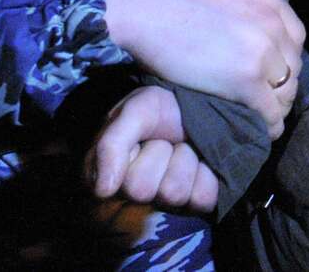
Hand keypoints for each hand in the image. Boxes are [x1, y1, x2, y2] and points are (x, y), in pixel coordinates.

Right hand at [89, 85, 222, 211]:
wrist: (203, 104)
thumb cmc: (163, 109)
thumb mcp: (134, 111)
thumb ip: (111, 145)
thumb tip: (102, 192)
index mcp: (112, 174)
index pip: (107, 186)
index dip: (127, 154)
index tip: (137, 139)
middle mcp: (137, 194)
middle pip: (140, 189)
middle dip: (158, 154)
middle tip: (163, 141)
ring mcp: (167, 201)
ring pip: (173, 193)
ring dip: (184, 161)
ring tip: (183, 148)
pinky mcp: (196, 204)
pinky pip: (201, 198)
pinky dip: (205, 174)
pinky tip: (202, 162)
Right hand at [107, 0, 303, 136]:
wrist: (141, 6)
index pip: (294, 34)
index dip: (284, 55)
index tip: (271, 68)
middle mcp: (272, 21)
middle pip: (293, 62)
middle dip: (283, 80)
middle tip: (267, 95)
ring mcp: (262, 51)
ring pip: (286, 89)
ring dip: (278, 104)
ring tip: (265, 116)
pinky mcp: (246, 80)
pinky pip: (270, 110)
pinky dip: (270, 124)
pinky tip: (264, 131)